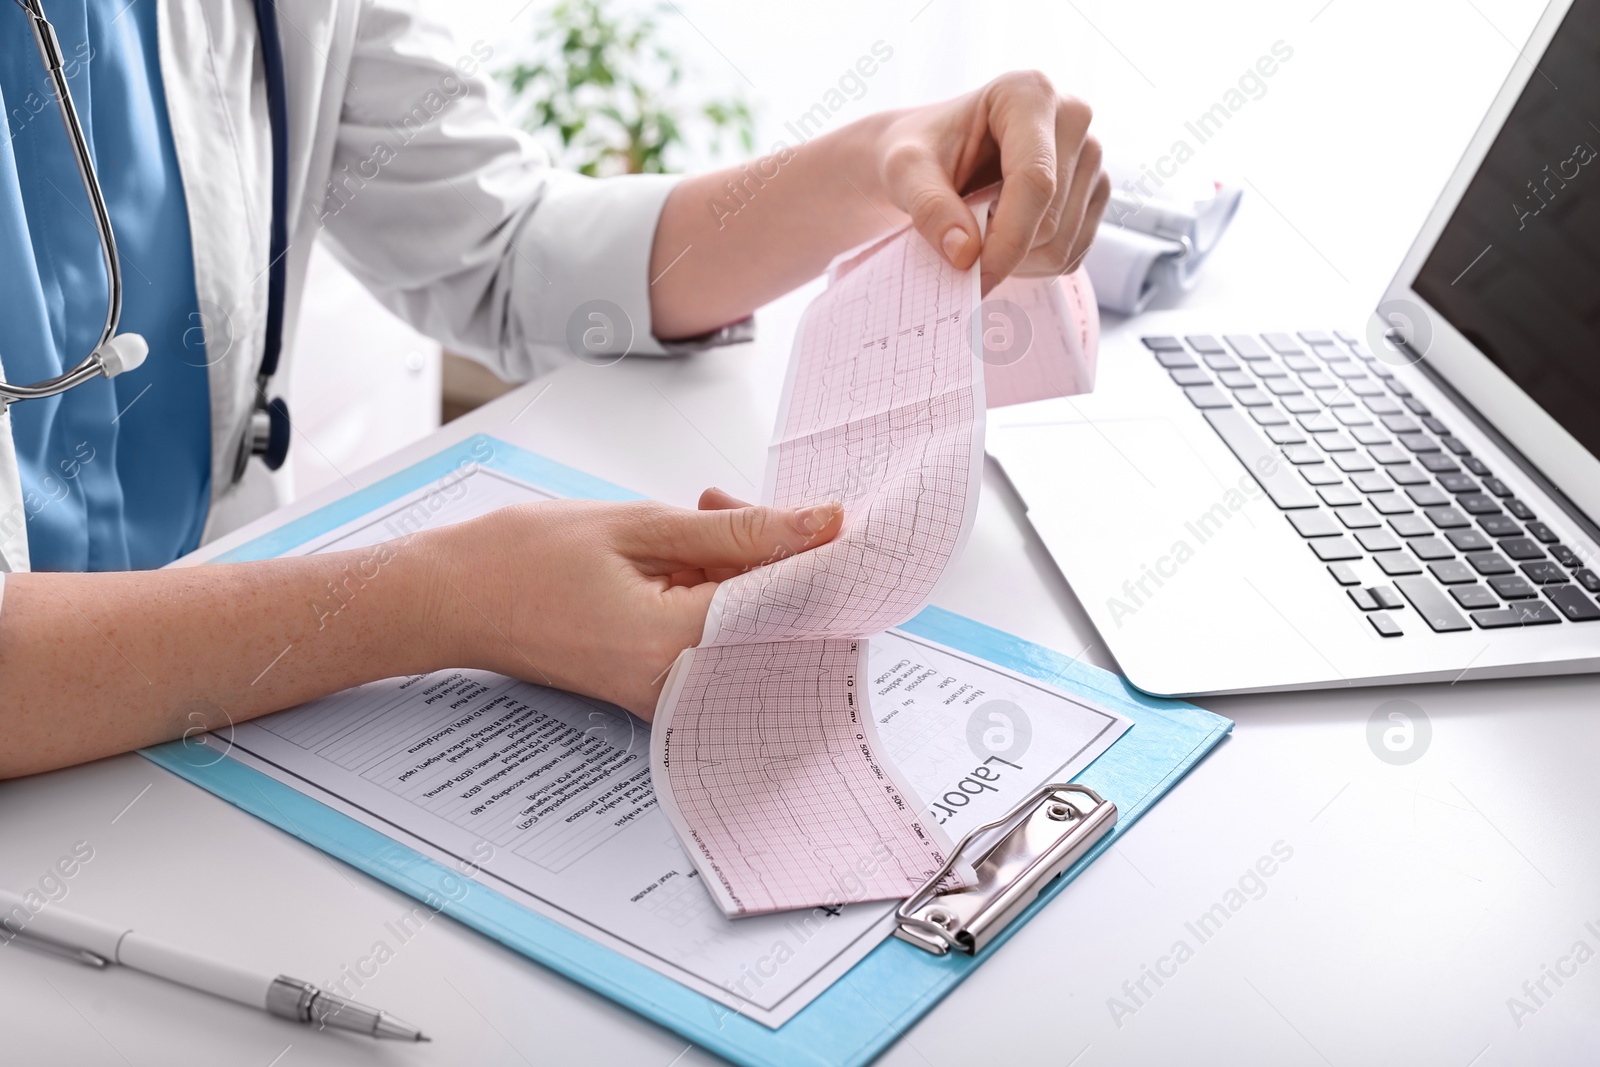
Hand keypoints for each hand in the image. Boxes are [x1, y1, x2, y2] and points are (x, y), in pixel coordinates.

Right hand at [423, 491, 841, 717]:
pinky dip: (711, 590)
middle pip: (771, 618)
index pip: (787, 603)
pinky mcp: (655, 686)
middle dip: (768, 554)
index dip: (816, 555)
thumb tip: (818, 524)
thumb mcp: (640, 525)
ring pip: (744, 624)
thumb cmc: (520, 560)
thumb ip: (737, 531)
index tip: (833, 518)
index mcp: (674, 644)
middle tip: (722, 505)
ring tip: (692, 520)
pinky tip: (681, 553)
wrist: (450, 598)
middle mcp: (676, 684)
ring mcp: (665, 693)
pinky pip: (712, 636)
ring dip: (736, 568)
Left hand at [874, 71, 1109, 293]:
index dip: (1008, 238)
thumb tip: (965, 254)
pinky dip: (1033, 264)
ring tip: (981, 232)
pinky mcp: (1094, 193)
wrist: (934, 152)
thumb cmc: (921, 150)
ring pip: (1065, 242)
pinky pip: (1071, 254)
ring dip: (1017, 260)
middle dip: (1004, 248)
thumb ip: (929, 207)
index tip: (974, 276)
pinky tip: (1004, 237)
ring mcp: (1092, 156)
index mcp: (1030, 94)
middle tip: (962, 241)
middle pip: (1052, 218)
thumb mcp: (904, 170)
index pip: (1035, 180)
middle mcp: (1074, 117)